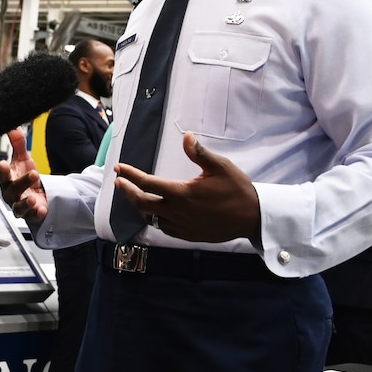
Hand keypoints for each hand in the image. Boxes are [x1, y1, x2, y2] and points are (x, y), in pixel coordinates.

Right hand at [0, 128, 48, 222]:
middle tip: (34, 174)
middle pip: (12, 190)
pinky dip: (37, 214)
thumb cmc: (25, 176)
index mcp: (8, 179)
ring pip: (18, 207)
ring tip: (33, 199)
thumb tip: (13, 127)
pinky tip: (43, 210)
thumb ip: (18, 144)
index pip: (3, 175)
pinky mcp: (31, 214)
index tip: (4, 164)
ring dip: (25, 204)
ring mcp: (20, 205)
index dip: (3, 171)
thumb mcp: (23, 159)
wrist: (36, 194)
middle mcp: (11, 194)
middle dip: (21, 183)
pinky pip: (32, 216)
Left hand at [112, 133, 259, 244]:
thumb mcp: (220, 166)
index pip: (148, 183)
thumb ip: (199, 152)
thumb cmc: (237, 189)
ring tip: (136, 196)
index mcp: (182, 193)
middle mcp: (178, 212)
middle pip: (142, 204)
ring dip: (140, 207)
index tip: (118, 169)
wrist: (252, 217)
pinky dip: (155, 220)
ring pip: (151, 219)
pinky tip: (156, 213)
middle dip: (127, 192)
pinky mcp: (188, 235)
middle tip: (119, 183)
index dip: (130, 175)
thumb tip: (185, 136)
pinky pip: (164, 229)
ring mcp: (182, 226)